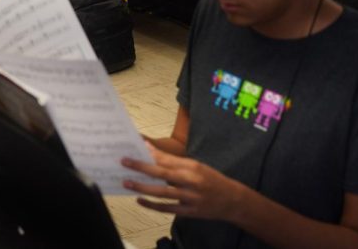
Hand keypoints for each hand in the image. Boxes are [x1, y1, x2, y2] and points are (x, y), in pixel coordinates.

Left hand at [121, 143, 248, 220]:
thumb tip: (152, 151)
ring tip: (127, 182)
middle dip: (141, 167)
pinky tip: (139, 200)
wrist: (233, 201)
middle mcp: (191, 182)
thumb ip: (174, 161)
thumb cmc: (211, 179)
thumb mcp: (196, 165)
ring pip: (163, 193)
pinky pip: (167, 208)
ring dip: (143, 187)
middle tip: (124, 162)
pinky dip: (152, 205)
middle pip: (163, 174)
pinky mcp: (189, 212)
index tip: (135, 146)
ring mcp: (190, 198)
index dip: (150, 153)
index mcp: (192, 167)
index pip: (167, 159)